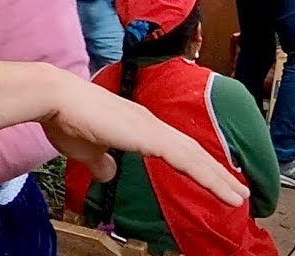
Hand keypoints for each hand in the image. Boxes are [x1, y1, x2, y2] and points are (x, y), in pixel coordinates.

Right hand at [37, 67, 248, 207]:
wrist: (56, 97)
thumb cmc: (65, 119)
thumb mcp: (85, 150)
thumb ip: (100, 162)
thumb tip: (108, 172)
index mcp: (136, 126)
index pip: (173, 149)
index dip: (194, 165)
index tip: (212, 181)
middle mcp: (149, 123)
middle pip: (190, 151)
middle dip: (215, 173)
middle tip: (238, 193)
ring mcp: (150, 127)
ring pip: (193, 155)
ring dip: (217, 177)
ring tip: (238, 196)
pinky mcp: (148, 134)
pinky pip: (184, 158)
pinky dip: (206, 175)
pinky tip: (219, 188)